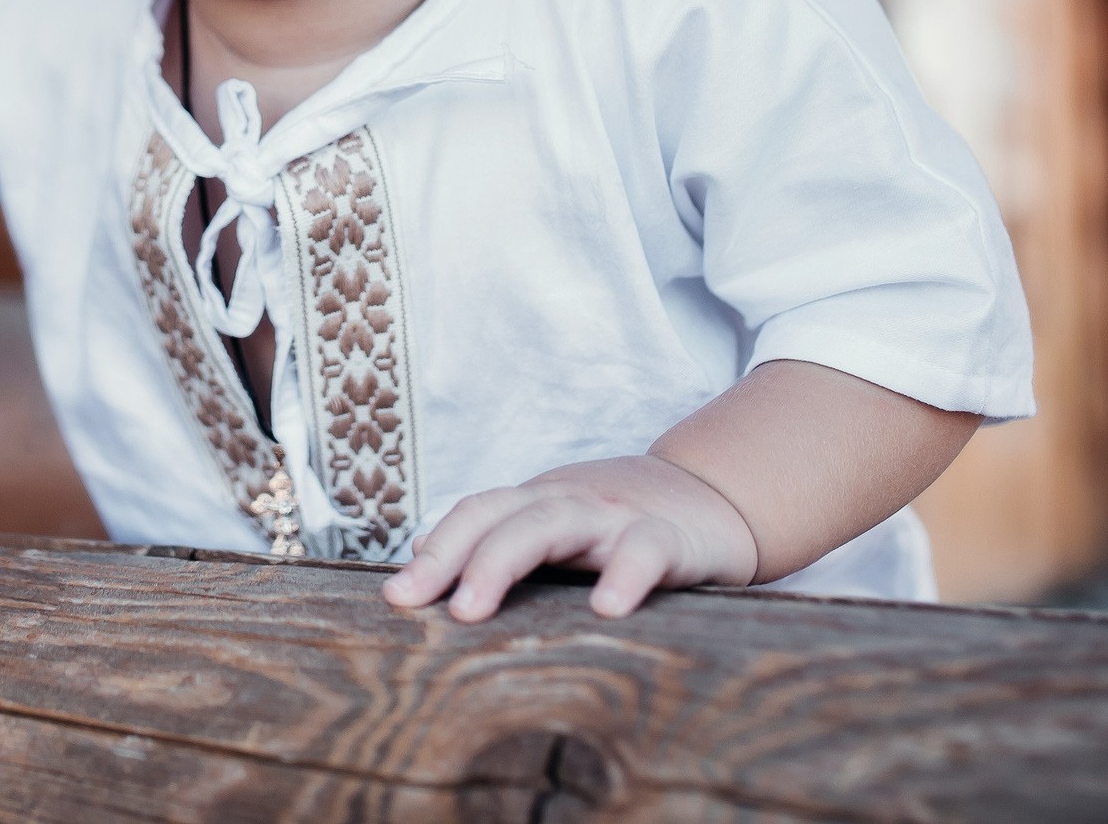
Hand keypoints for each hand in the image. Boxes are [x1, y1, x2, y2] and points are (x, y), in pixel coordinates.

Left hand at [380, 454, 758, 621]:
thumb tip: (420, 553)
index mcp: (536, 504)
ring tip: (473, 610)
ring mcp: (615, 516)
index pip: (474, 514)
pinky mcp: (669, 536)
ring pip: (551, 522)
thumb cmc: (620, 525)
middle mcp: (567, 502)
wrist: (714, 496)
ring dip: (504, 561)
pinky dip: (625, 573)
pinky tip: (607, 608)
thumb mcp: (553, 526)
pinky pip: (644, 549)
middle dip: (452, 558)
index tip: (394, 597)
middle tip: (413, 604)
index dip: (434, 551)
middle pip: (499, 515)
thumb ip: (494, 537)